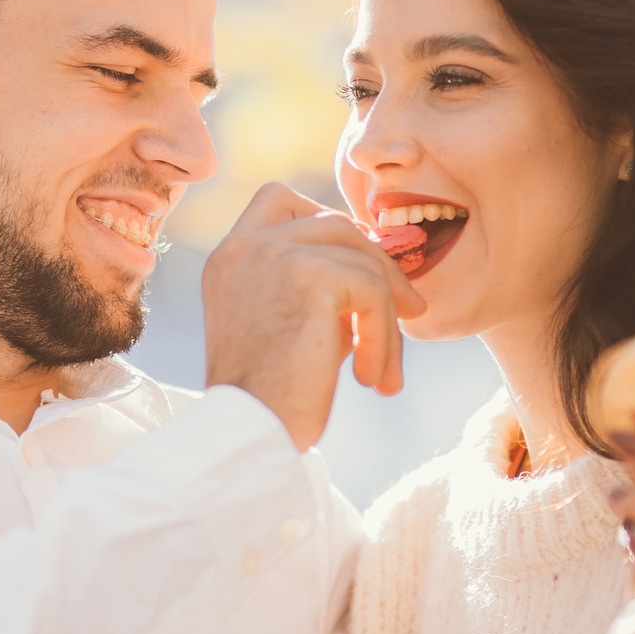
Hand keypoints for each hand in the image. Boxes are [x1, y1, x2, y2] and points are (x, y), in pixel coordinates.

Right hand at [203, 183, 425, 450]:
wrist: (249, 435)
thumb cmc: (270, 396)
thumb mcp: (284, 324)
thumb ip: (316, 286)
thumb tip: (381, 269)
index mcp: (229, 255)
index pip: (278, 198)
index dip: (324, 219)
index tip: (356, 265)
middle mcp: (245, 246)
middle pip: (334, 224)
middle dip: (378, 267)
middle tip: (405, 312)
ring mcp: (274, 254)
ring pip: (363, 259)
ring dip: (387, 316)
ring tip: (383, 370)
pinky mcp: (309, 275)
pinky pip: (374, 292)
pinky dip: (383, 338)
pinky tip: (372, 379)